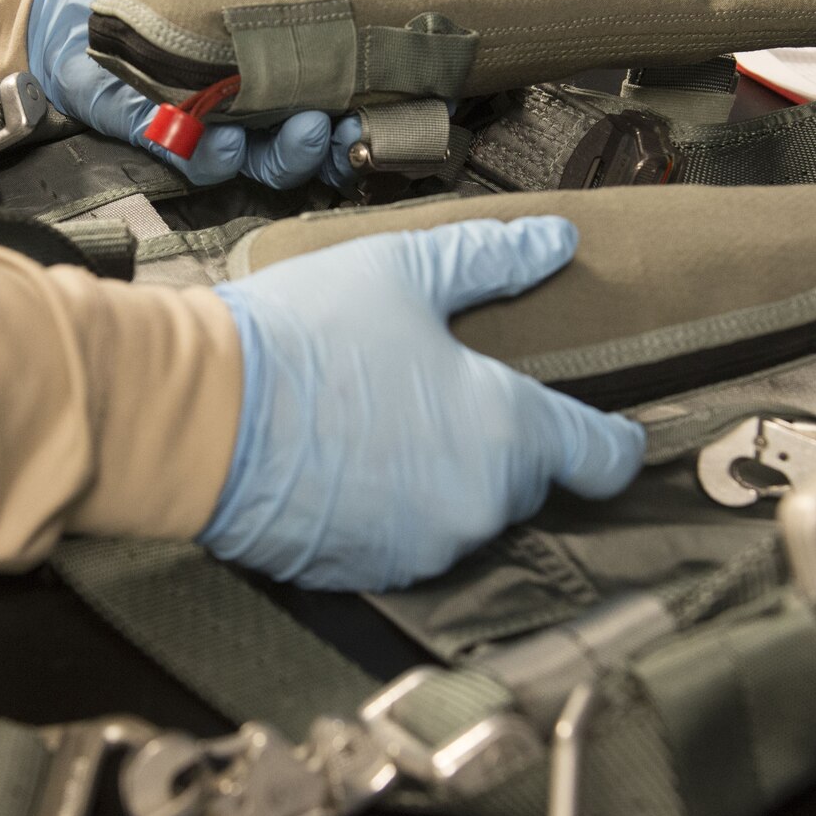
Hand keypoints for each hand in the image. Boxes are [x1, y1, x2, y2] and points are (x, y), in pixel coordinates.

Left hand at [26, 0, 339, 186]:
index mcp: (259, 48)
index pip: (320, 83)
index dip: (351, 96)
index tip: (375, 94)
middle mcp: (239, 93)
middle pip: (299, 136)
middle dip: (328, 140)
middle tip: (341, 124)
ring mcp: (202, 119)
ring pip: (258, 161)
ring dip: (286, 154)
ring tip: (302, 131)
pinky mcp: (157, 135)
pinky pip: (194, 160)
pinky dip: (214, 156)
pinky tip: (226, 142)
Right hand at [201, 217, 646, 591]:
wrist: (200, 415)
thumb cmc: (303, 338)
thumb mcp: (404, 273)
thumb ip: (492, 260)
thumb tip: (555, 242)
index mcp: (507, 431)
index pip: (604, 458)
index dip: (616, 441)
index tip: (613, 433)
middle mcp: (479, 504)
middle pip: (526, 482)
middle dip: (503, 444)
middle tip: (447, 393)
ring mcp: (424, 547)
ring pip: (464, 513)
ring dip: (445, 478)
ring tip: (388, 422)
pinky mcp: (368, 573)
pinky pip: (406, 541)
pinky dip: (392, 510)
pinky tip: (352, 462)